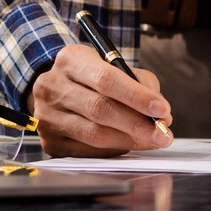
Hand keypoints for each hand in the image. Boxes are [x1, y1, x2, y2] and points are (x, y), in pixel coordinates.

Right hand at [29, 43, 172, 155]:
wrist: (55, 90)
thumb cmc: (91, 78)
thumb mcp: (114, 66)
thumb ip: (141, 84)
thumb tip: (162, 116)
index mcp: (71, 60)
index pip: (106, 79)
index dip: (137, 96)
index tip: (163, 109)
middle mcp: (53, 86)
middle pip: (99, 109)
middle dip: (137, 124)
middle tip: (163, 133)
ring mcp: (46, 115)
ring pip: (93, 134)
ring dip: (128, 141)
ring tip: (151, 140)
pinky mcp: (48, 140)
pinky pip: (86, 151)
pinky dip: (113, 150)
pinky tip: (128, 145)